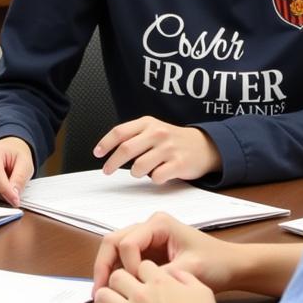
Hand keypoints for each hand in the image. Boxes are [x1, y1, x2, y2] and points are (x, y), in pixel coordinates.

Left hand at [86, 262, 218, 302]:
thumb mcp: (202, 290)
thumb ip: (185, 276)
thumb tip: (174, 273)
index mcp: (158, 281)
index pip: (141, 265)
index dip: (142, 270)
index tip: (143, 278)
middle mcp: (140, 294)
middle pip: (117, 275)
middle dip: (118, 280)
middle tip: (121, 288)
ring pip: (103, 296)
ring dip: (104, 299)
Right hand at [91, 212, 239, 302]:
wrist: (232, 266)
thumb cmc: (216, 263)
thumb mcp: (190, 270)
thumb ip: (163, 277)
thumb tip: (138, 291)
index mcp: (158, 224)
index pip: (127, 242)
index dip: (127, 266)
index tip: (138, 287)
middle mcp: (148, 227)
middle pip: (113, 242)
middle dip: (104, 268)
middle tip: (98, 293)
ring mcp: (146, 239)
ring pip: (115, 252)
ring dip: (107, 273)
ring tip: (102, 298)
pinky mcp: (147, 253)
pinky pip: (124, 262)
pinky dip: (118, 277)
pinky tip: (116, 296)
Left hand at [94, 117, 220, 182]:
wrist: (205, 146)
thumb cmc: (173, 140)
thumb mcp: (153, 130)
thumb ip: (133, 136)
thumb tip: (108, 150)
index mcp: (148, 123)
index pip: (120, 132)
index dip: (105, 144)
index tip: (97, 153)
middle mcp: (158, 133)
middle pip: (126, 149)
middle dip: (112, 163)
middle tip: (107, 170)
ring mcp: (169, 148)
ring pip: (139, 166)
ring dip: (135, 173)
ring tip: (141, 171)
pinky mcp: (179, 164)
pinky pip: (156, 177)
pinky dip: (153, 179)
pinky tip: (159, 174)